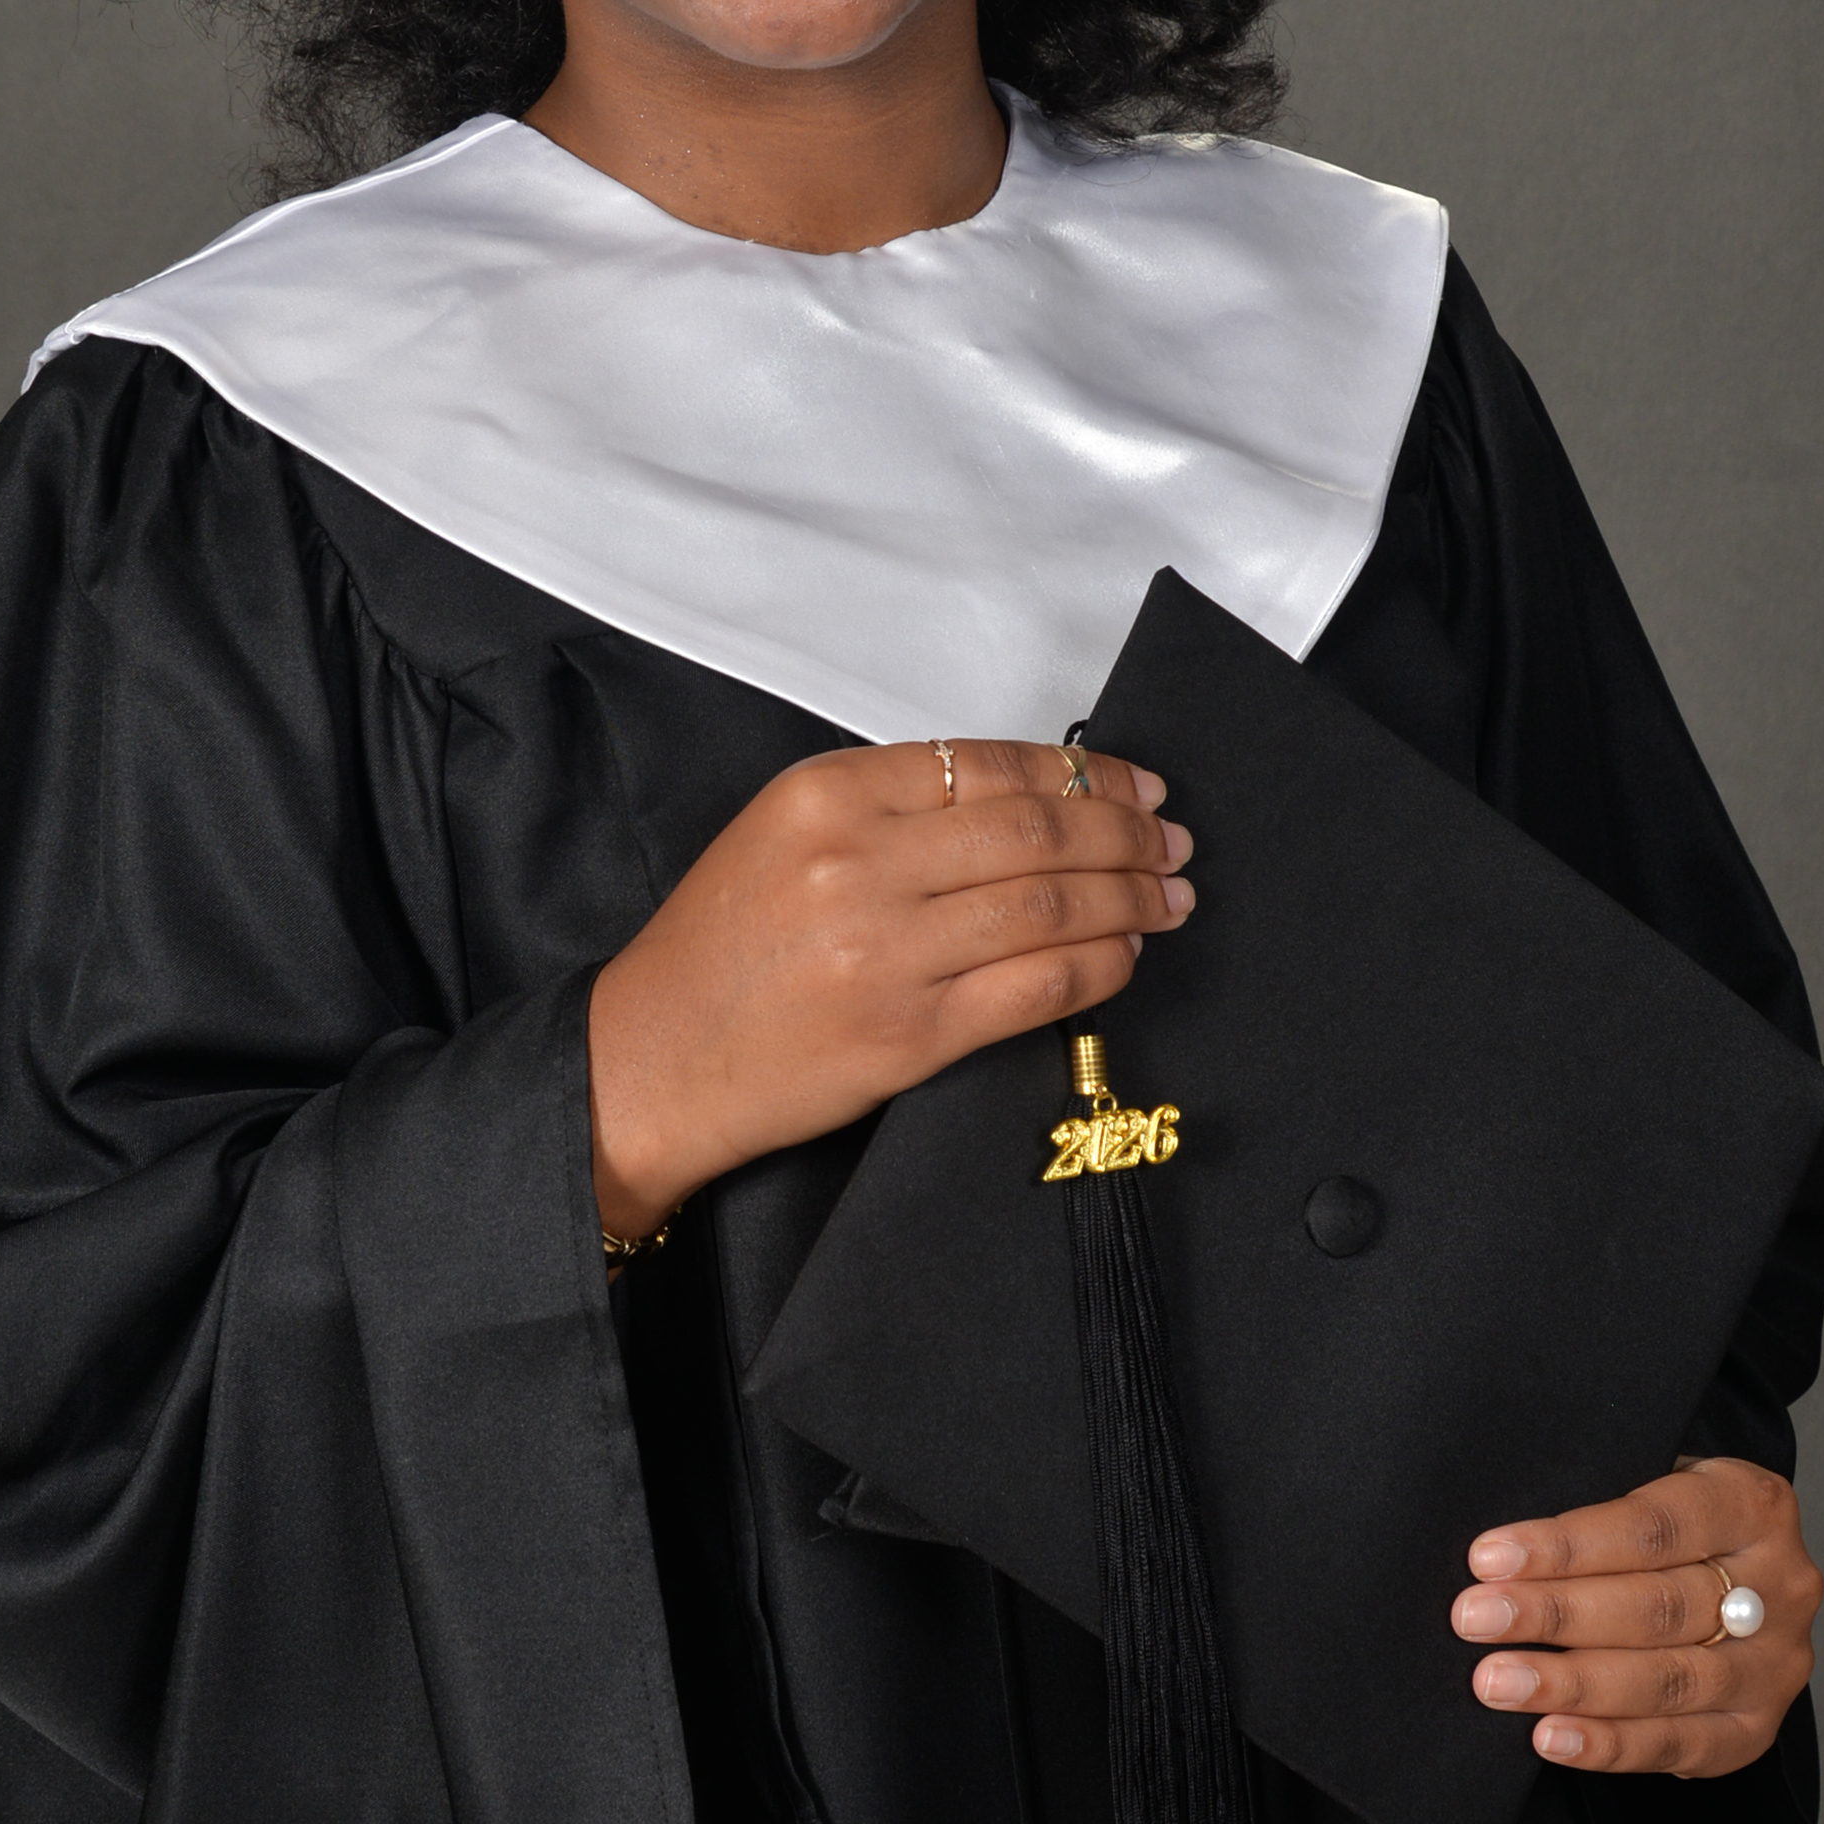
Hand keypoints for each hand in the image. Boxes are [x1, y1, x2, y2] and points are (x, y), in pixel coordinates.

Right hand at [588, 740, 1190, 1238]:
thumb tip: (1022, 798)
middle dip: (1125, 833)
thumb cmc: (716, 946)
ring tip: (1170, 895)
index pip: (988, 765)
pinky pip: (1036, 988)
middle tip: (1174, 841)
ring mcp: (887, 953)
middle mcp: (859, 864)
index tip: (1133, 785)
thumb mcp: (780, 831)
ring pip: (1049, 905)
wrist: (649, 1059)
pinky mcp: (909, 1037)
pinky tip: (1126, 955)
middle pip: (1035, 830)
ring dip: (1129, 897)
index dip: (1082, 774)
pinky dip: (1098, 966)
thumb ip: (886, 805)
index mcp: (825, 795)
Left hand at [1453, 1455, 1821, 1773]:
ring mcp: (1775, 1665)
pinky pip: (1680, 1745)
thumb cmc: (1667, 1515)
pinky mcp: (1758, 1728)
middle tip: (1473, 1618)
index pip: (1650, 1527)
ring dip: (1571, 1685)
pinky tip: (1549, 1735)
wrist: (1736, 1564)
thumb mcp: (1649, 1478)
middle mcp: (1779, 1585)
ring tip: (1496, 1681)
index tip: (1486, 1558)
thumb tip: (1501, 1550)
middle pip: (1656, 1607)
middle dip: (1554, 1615)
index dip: (1565, 1546)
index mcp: (1752, 1504)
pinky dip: (1609, 1744)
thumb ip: (1599, 1501)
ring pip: (1668, 1681)